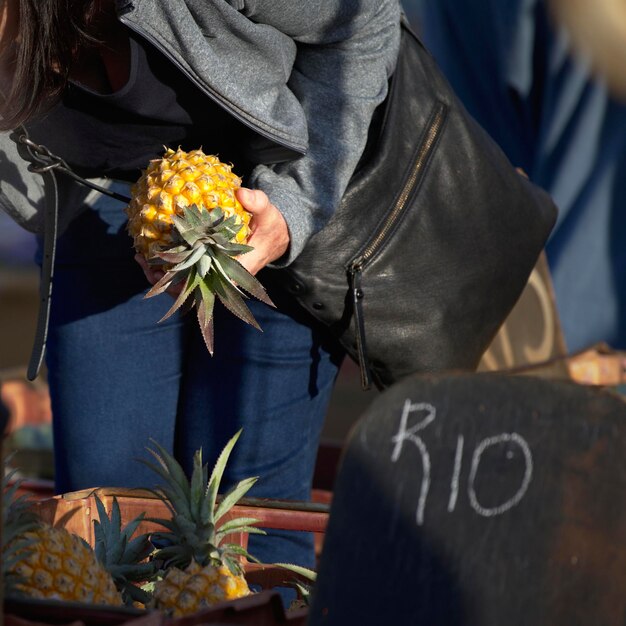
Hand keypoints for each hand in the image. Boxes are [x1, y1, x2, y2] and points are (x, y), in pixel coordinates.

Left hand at [134, 187, 289, 296]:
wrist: (273, 237)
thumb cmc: (269, 226)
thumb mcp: (267, 212)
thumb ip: (256, 202)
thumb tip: (240, 193)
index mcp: (236, 270)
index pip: (205, 282)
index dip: (181, 280)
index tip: (162, 266)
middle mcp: (222, 278)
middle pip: (188, 289)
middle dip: (163, 281)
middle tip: (143, 261)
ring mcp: (213, 275)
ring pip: (182, 285)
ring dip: (160, 276)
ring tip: (140, 257)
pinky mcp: (207, 269)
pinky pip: (184, 273)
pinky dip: (166, 266)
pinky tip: (150, 250)